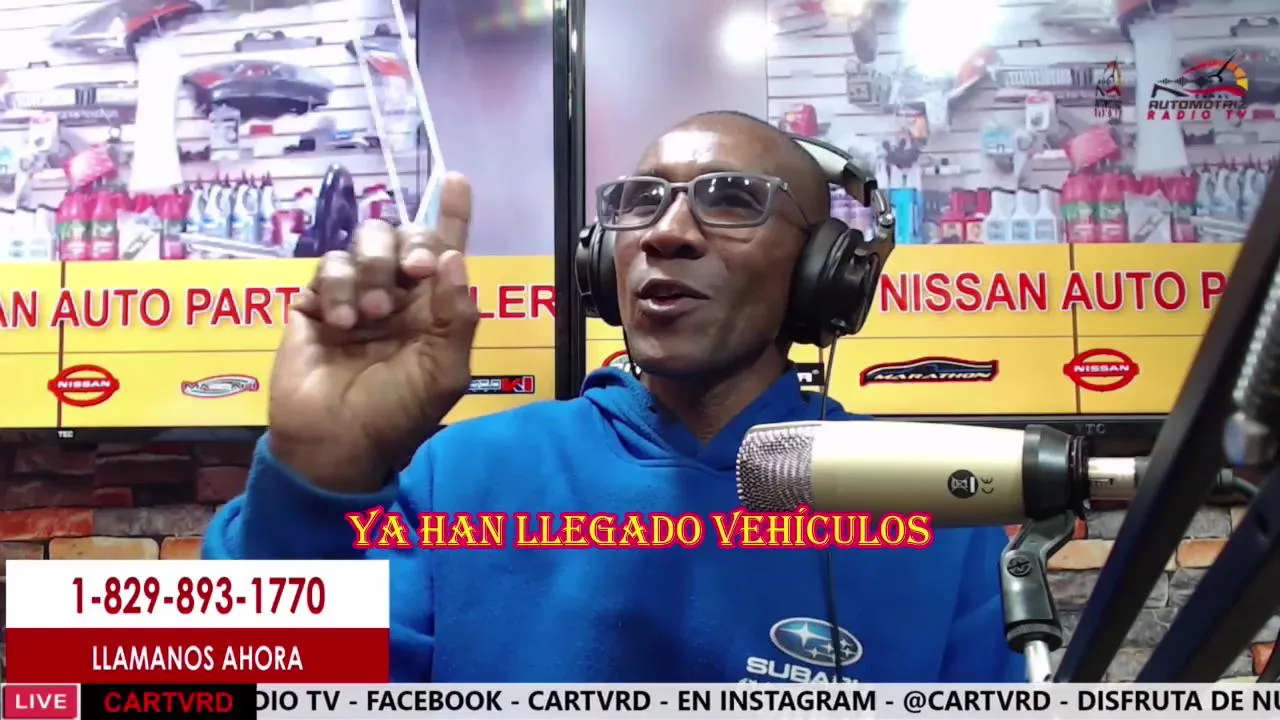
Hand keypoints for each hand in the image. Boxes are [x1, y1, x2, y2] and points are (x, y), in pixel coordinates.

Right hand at [267, 173, 477, 492]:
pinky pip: (328, 266)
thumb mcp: (443, 372)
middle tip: (415, 271)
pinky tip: (339, 323)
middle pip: (403, 236)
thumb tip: (454, 258)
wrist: (336, 443)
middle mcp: (396, 295)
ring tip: (371, 315)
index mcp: (433, 309)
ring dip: (373, 270)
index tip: (455, 179)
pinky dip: (337, 287)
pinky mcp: (314, 302)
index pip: (445, 251)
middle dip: (411, 243)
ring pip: (364, 243)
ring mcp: (353, 296)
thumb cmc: (396, 414)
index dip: (451, 214)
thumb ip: (457, 317)